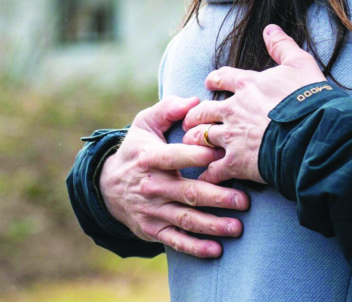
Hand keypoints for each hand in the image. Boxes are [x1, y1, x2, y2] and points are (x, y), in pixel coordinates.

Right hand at [99, 96, 250, 257]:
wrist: (107, 186)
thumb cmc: (137, 149)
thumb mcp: (144, 124)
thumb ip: (168, 109)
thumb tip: (194, 100)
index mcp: (150, 158)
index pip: (173, 157)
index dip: (194, 156)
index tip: (218, 155)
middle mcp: (151, 186)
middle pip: (187, 193)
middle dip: (217, 198)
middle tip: (244, 201)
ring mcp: (152, 210)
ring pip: (185, 220)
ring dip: (212, 225)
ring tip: (237, 227)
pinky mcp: (153, 229)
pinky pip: (175, 241)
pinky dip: (195, 248)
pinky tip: (216, 250)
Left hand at [182, 24, 326, 184]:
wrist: (313, 133)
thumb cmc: (309, 98)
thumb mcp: (300, 64)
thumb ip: (282, 46)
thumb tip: (270, 28)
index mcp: (247, 85)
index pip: (222, 78)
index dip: (215, 80)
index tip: (210, 83)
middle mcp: (233, 109)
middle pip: (204, 110)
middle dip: (195, 115)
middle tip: (192, 119)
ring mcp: (231, 136)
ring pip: (201, 136)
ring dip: (195, 140)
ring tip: (192, 144)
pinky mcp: (235, 161)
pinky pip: (214, 168)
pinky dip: (208, 172)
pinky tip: (206, 175)